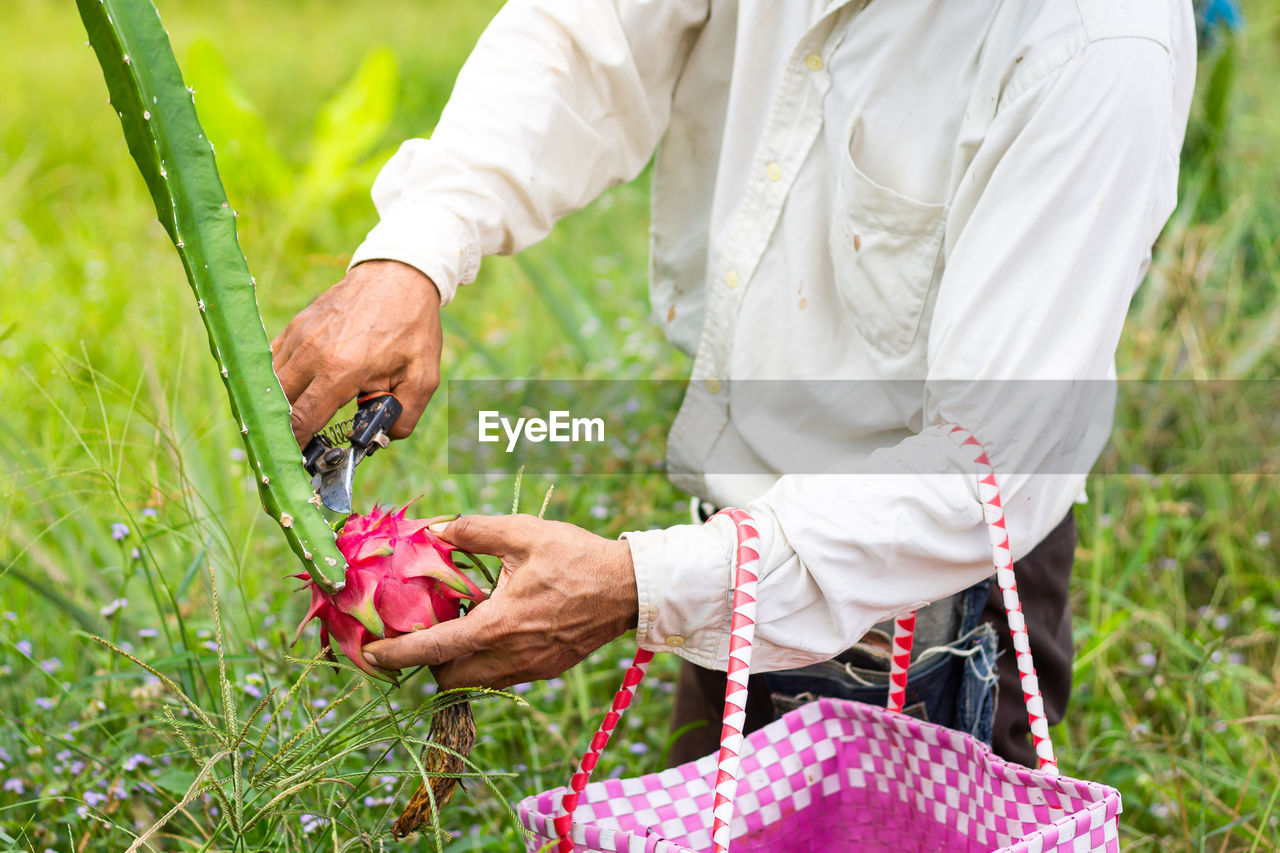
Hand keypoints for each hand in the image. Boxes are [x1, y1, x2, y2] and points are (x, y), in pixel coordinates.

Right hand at [271, 260, 442, 444]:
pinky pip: (272, 363)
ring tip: (291, 427)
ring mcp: (298, 336)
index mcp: (342, 369)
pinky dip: (276, 384)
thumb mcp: (423, 377)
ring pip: (270, 385)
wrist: (399, 275)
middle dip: (280, 432)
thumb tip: (381, 440)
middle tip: (292, 451)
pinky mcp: (295, 327)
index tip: (297, 464)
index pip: (301, 420)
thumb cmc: (412, 327)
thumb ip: (404, 417)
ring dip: (276, 409)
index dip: (294, 447)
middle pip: (276, 406)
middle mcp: (311, 353)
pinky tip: (290, 397)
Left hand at [360, 514, 638, 689]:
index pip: (432, 649)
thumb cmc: (578, 558)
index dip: (396, 654)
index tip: (370, 654)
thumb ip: (474, 531)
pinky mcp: (546, 670)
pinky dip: (486, 660)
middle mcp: (510, 656)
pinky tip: (495, 627)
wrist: (629, 589)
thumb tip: (436, 529)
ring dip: (458, 661)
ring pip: (475, 680)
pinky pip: (501, 675)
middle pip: (448, 677)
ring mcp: (530, 668)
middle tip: (424, 629)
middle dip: (427, 661)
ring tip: (461, 625)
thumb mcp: (523, 533)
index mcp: (497, 625)